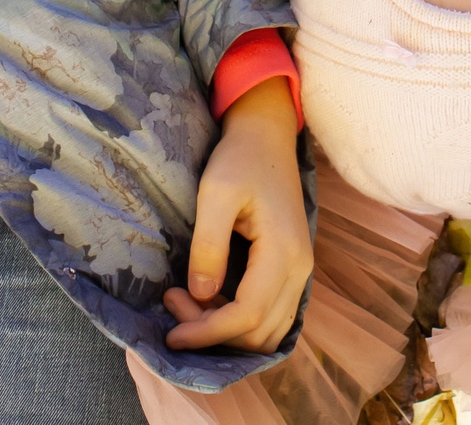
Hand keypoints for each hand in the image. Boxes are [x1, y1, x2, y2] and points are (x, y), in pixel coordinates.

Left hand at [164, 78, 308, 352]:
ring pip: (268, 332)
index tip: (170, 332)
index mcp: (283, 252)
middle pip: (259, 332)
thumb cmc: (240, 160)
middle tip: (174, 301)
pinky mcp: (291, 270)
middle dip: (212, 331)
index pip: (248, 316)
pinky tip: (209, 300)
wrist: (267, 138)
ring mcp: (300, 272)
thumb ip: (208, 245)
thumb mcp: (216, 194)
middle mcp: (299, 270)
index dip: (207, 332)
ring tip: (188, 301)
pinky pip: (271, 316)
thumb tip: (200, 294)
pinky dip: (240, 322)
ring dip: (226, 331)